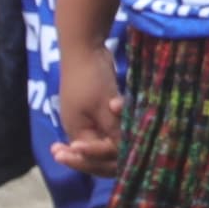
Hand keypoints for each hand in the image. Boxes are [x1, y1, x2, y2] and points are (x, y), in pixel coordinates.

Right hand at [60, 41, 121, 175]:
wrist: (85, 47)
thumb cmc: (90, 79)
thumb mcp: (102, 107)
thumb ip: (113, 132)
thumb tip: (126, 153)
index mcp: (77, 132)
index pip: (91, 158)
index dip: (105, 160)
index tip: (122, 157)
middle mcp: (81, 129)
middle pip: (98, 153)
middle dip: (112, 153)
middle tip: (132, 153)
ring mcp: (89, 118)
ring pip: (108, 139)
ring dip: (118, 136)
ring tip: (124, 127)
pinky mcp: (99, 108)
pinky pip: (112, 124)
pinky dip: (120, 121)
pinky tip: (120, 106)